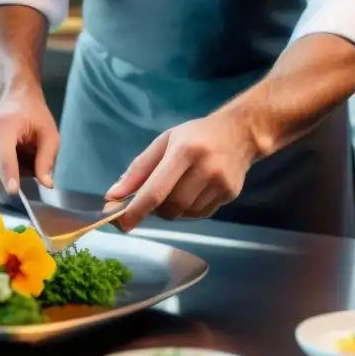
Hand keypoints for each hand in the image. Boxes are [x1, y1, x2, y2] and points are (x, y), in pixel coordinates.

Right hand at [0, 89, 58, 196]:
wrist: (13, 102)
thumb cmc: (33, 118)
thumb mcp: (49, 134)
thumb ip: (47, 158)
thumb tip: (46, 184)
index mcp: (1, 126)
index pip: (3, 156)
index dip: (8, 175)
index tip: (13, 192)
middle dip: (10, 183)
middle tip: (27, 175)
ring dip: (2, 182)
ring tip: (14, 164)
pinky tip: (1, 166)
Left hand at [108, 112, 259, 231]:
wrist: (240, 132)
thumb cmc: (195, 135)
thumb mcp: (163, 143)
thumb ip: (138, 170)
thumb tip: (113, 196)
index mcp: (184, 151)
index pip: (156, 190)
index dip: (136, 210)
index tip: (121, 223)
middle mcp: (205, 168)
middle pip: (171, 206)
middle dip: (155, 209)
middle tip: (152, 197)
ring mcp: (220, 183)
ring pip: (184, 213)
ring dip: (171, 209)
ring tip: (175, 187)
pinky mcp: (230, 194)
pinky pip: (200, 214)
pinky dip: (188, 210)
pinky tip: (192, 191)